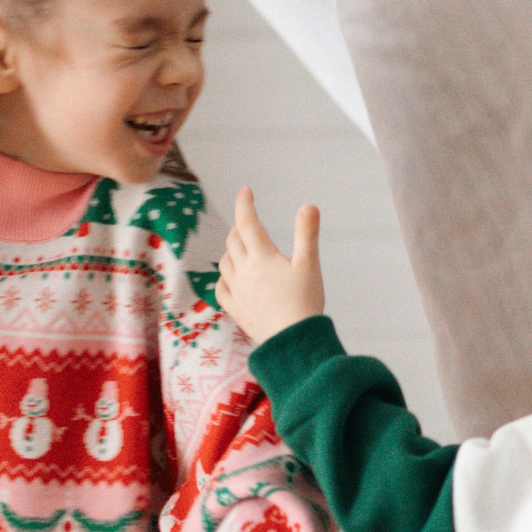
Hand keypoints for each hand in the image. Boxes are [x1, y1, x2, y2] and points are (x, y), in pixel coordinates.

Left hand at [218, 188, 324, 344]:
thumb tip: (308, 206)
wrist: (293, 341)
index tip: (245, 190)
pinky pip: (221, 289)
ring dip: (231, 251)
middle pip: (233, 240)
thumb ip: (307, 233)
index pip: (248, 222)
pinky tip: (230, 279)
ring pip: (225, 263)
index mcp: (262, 256)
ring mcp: (237, 291)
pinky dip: (223, 278)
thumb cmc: (304, 302)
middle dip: (240, 227)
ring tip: (241, 248)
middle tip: (249, 223)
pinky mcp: (236, 310)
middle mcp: (244, 271)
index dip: (245, 203)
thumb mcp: (310, 264)